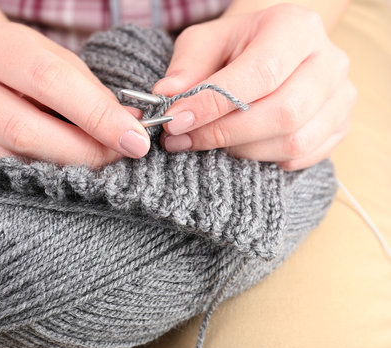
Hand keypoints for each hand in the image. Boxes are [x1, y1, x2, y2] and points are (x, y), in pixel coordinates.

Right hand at [0, 21, 148, 172]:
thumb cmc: (17, 68)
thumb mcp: (52, 62)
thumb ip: (88, 93)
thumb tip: (129, 130)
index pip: (49, 80)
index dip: (97, 114)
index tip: (134, 140)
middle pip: (24, 130)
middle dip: (81, 152)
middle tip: (116, 160)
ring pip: (6, 161)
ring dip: (58, 173)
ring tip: (89, 171)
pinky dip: (27, 182)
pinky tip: (51, 178)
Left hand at [154, 3, 355, 170]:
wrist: (272, 51)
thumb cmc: (235, 46)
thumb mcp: (205, 42)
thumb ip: (185, 68)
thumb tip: (166, 96)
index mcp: (295, 28)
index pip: (261, 73)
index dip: (215, 103)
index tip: (176, 121)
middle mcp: (328, 61)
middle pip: (284, 112)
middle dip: (225, 133)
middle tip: (184, 140)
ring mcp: (340, 96)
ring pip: (294, 141)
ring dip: (241, 150)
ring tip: (208, 142)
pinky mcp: (339, 126)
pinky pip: (302, 157)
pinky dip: (265, 160)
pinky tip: (240, 147)